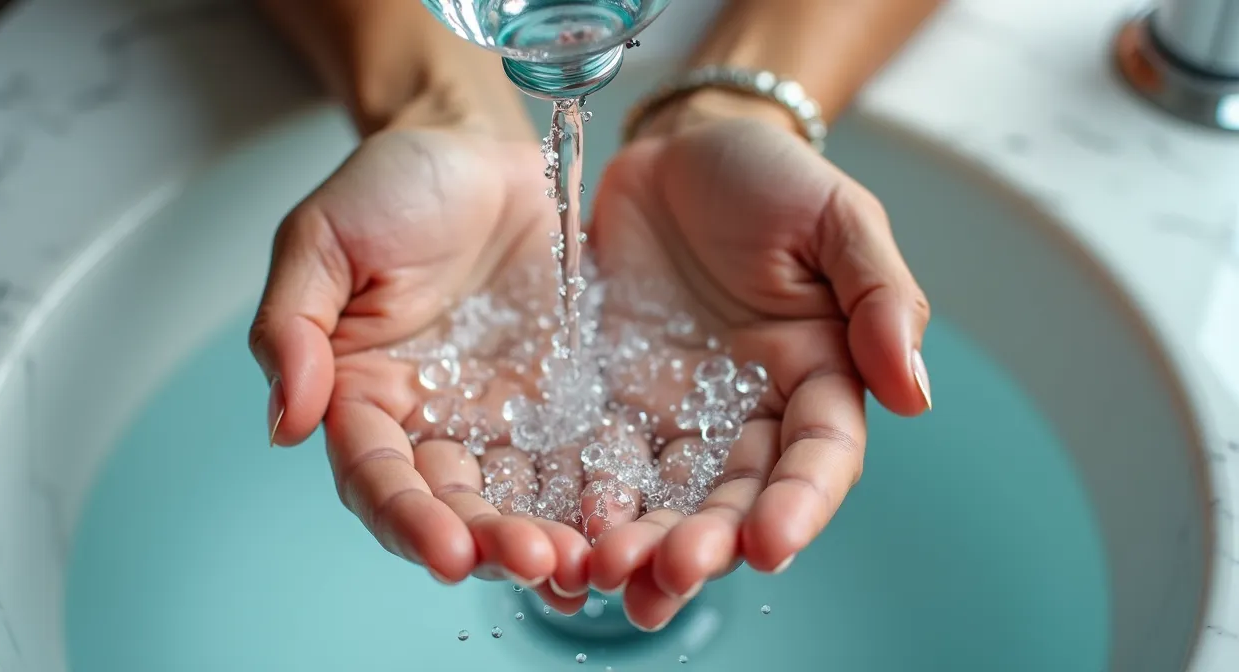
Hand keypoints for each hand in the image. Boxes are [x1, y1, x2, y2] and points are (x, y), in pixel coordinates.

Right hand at [247, 120, 595, 610]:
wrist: (485, 153)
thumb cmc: (395, 187)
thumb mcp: (321, 237)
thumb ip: (291, 325)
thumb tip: (284, 422)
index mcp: (366, 397)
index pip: (376, 477)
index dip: (407, 518)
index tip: (445, 550)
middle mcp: (434, 423)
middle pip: (454, 504)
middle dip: (489, 542)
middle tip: (533, 562)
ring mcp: (504, 417)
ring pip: (521, 496)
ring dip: (545, 536)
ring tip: (580, 561)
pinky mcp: (565, 401)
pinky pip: (581, 458)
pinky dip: (596, 498)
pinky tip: (621, 533)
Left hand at [584, 91, 932, 629]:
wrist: (675, 149)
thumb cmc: (767, 177)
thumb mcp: (836, 217)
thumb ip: (879, 296)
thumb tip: (914, 395)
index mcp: (816, 374)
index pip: (818, 454)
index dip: (799, 501)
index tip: (772, 543)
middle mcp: (748, 410)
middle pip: (735, 494)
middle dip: (709, 542)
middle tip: (670, 575)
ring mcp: (676, 410)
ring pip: (666, 495)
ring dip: (644, 543)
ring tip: (610, 577)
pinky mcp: (610, 399)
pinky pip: (599, 460)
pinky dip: (584, 504)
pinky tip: (563, 541)